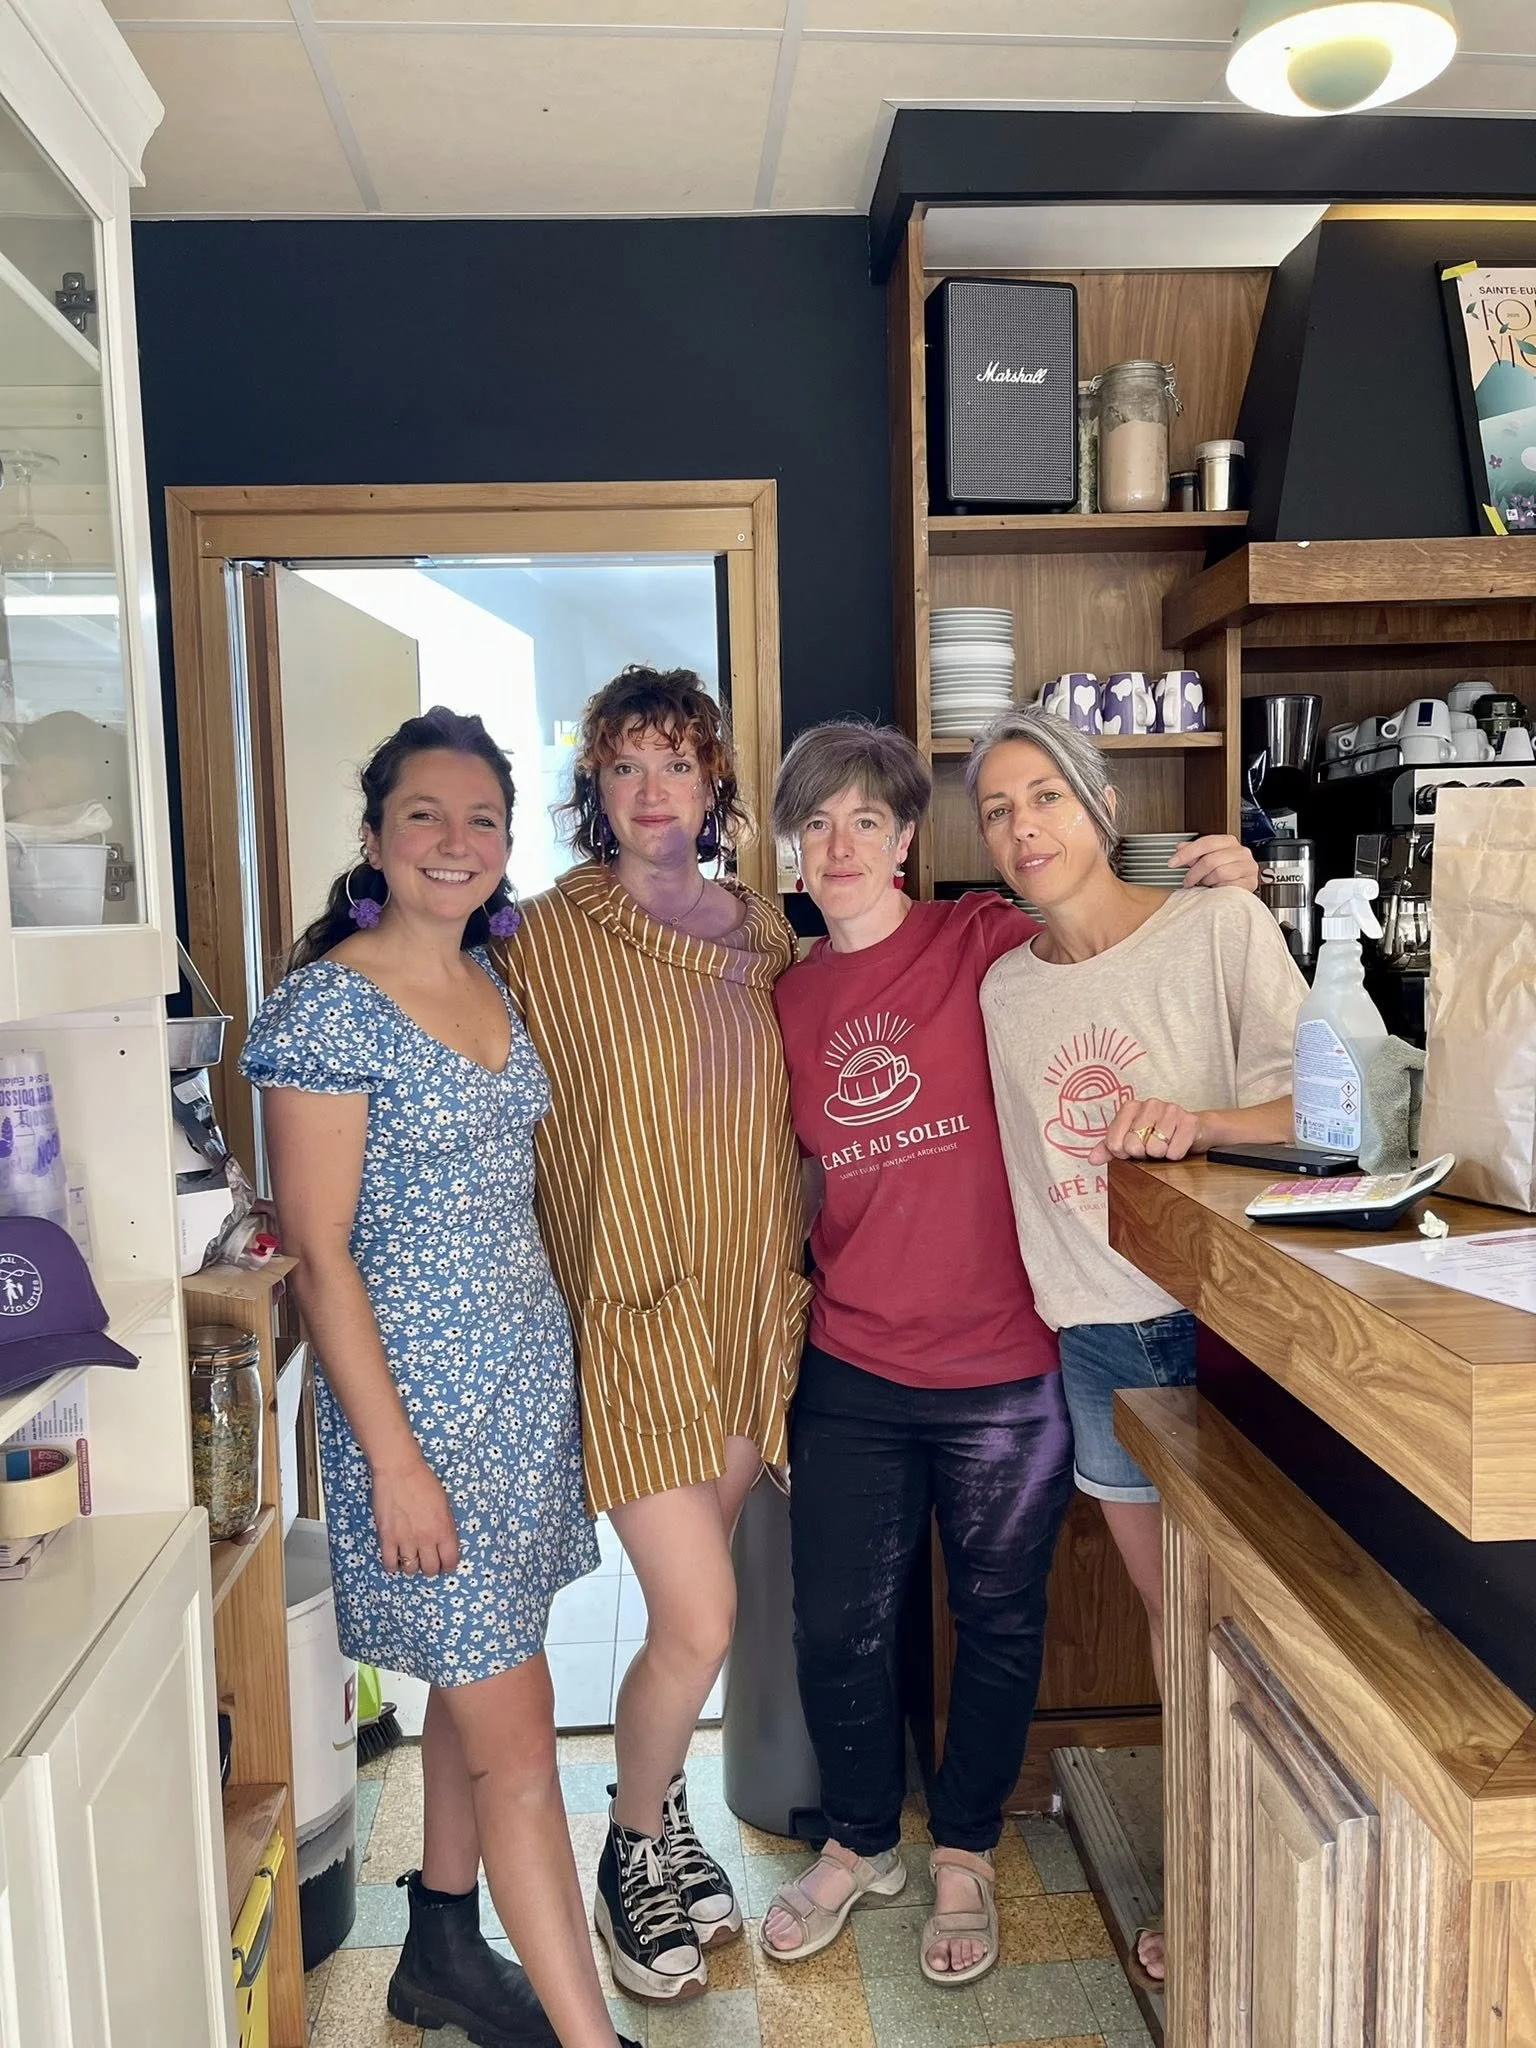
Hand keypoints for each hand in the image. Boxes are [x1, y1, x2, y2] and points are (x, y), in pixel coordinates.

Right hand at [372, 1453, 459, 1576]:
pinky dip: (393, 1566)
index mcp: (444, 1529)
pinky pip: (389, 1564)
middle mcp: (426, 1538)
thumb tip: (444, 1543)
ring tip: (411, 1558)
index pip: (450, 1561)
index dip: (448, 1566)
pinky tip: (395, 1559)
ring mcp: (405, 1540)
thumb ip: (446, 1526)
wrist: (399, 1470)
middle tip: (428, 1561)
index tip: (445, 1565)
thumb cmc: (423, 1481)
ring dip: (412, 1566)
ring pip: (411, 1569)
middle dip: (431, 1568)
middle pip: (431, 1569)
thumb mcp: (445, 1504)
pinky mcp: (387, 1538)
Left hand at [1090, 1097, 1204, 1164]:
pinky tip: (1178, 1146)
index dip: (1123, 1153)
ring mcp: (1170, 1110)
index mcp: (1130, 1107)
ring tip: (1165, 1145)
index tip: (1132, 1149)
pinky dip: (1175, 1155)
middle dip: (1142, 1154)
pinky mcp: (1189, 1121)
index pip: (1114, 1142)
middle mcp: (1149, 1104)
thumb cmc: (1156, 1136)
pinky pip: (1175, 1151)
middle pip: (1133, 1145)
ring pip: (1155, 1148)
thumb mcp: (1130, 1140)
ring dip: (1161, 1154)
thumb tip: (1092, 1158)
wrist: (1192, 1131)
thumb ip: (1109, 1148)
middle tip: (1150, 1147)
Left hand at [1171, 834, 1258, 891]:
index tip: (1173, 862)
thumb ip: (1194, 852)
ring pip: (1219, 872)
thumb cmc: (1224, 872)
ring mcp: (1248, 866)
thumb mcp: (1206, 859)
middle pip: (1211, 859)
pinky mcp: (1250, 882)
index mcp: (1229, 842)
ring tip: (1205, 884)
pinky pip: (1229, 886)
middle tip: (1188, 881)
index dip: (1187, 853)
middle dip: (1194, 873)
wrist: (1239, 888)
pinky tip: (1216, 889)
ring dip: (1207, 881)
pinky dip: (1218, 889)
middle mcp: (1241, 852)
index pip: (1206, 842)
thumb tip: (1180, 847)